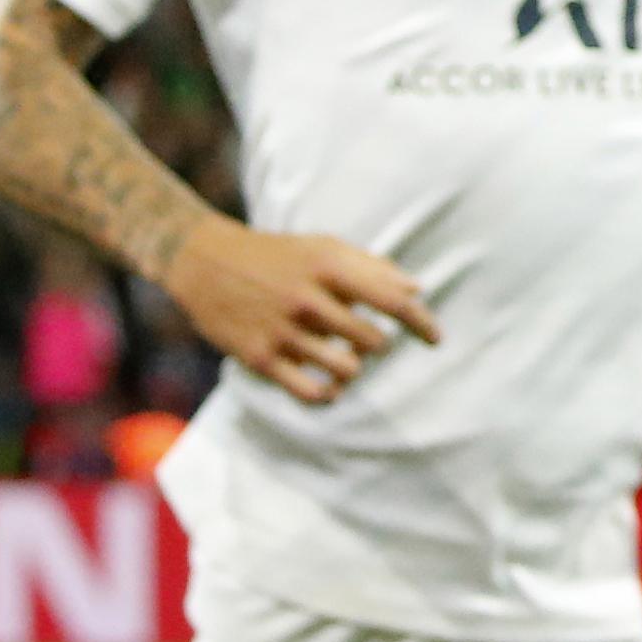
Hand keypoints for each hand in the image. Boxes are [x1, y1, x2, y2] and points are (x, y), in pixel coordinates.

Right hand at [163, 214, 439, 404]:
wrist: (205, 262)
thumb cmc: (278, 254)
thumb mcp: (325, 247)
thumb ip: (372, 268)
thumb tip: (416, 291)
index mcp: (330, 267)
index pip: (393, 302)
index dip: (421, 323)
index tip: (435, 340)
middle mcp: (308, 299)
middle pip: (373, 341)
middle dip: (378, 345)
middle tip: (366, 341)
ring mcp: (283, 331)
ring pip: (346, 370)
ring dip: (353, 368)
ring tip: (344, 358)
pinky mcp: (260, 358)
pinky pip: (310, 393)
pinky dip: (328, 394)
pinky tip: (329, 385)